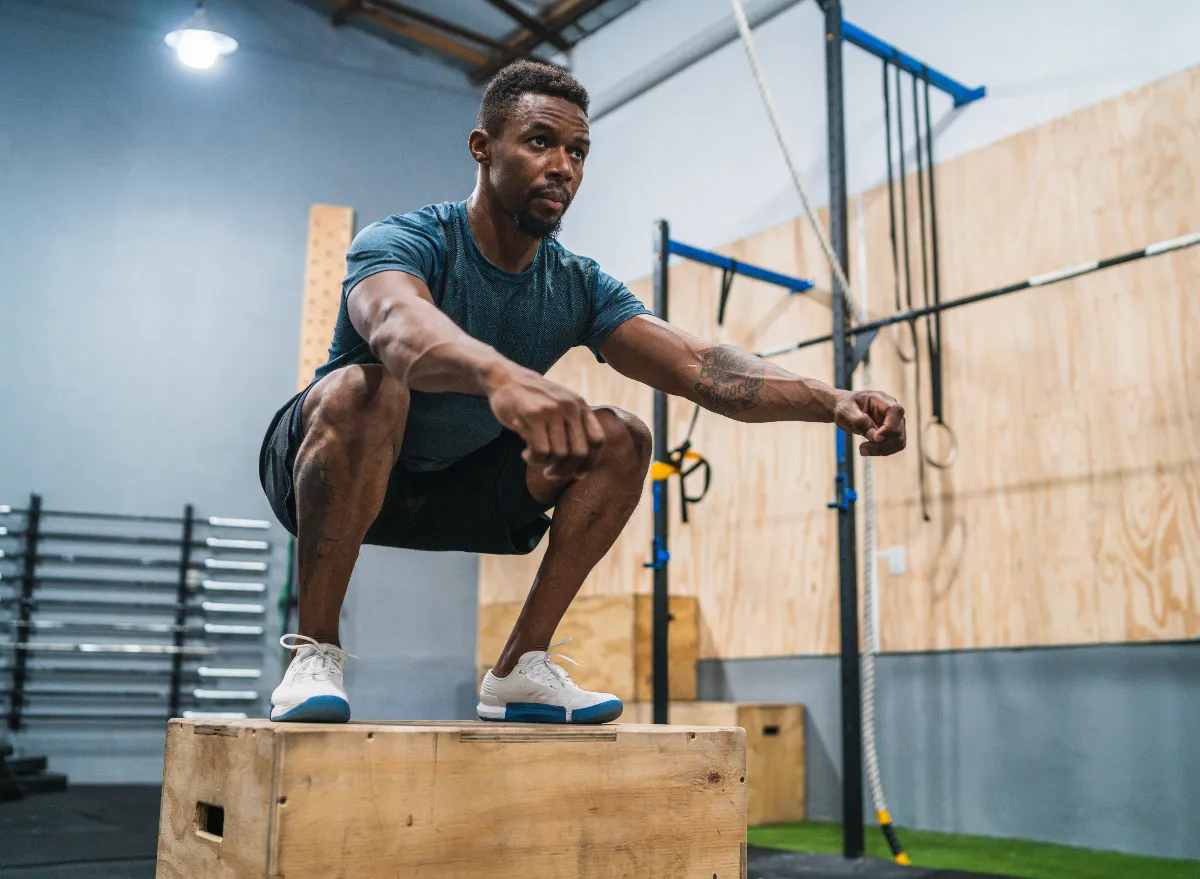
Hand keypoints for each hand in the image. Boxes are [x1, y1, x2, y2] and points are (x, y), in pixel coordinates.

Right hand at [485, 364, 605, 478]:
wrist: (505, 378)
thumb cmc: (533, 400)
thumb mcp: (560, 407)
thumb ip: (572, 428)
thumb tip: (580, 469)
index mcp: (581, 405)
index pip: (596, 440)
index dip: (589, 462)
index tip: (577, 473)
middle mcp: (571, 406)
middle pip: (579, 452)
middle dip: (565, 470)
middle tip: (550, 473)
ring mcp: (553, 409)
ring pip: (559, 454)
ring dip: (545, 464)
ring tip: (533, 458)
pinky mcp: (534, 414)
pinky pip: (541, 451)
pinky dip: (534, 459)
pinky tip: (525, 454)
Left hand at [833, 390, 905, 455]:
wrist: (846, 410)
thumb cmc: (845, 407)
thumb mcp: (845, 411)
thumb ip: (859, 422)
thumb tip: (875, 437)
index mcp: (881, 399)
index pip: (895, 410)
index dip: (889, 426)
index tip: (875, 438)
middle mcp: (892, 410)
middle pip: (898, 430)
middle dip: (882, 443)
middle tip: (862, 448)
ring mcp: (895, 422)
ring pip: (899, 441)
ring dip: (882, 450)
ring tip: (863, 450)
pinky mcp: (892, 433)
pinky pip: (895, 446)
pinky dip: (882, 451)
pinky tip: (868, 450)